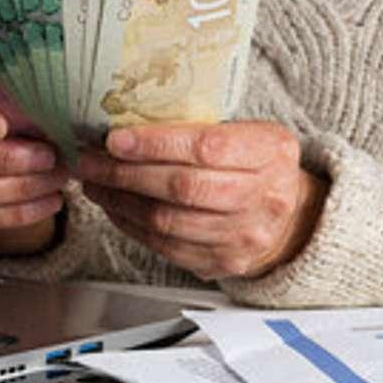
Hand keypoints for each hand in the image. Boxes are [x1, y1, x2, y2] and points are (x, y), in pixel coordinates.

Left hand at [74, 122, 326, 280]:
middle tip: (90, 161)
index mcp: (271, 153)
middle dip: (126, 174)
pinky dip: (132, 226)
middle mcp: (263, 197)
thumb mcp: (249, 134)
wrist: (292, 218)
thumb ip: (202, 128)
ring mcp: (243, 235)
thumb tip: (129, 121)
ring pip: (167, 221)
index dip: (156, 144)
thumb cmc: (258, 167)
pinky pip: (166, 246)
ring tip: (95, 183)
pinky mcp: (223, 261)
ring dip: (121, 201)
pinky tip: (115, 208)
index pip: (206, 147)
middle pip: (182, 188)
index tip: (116, 139)